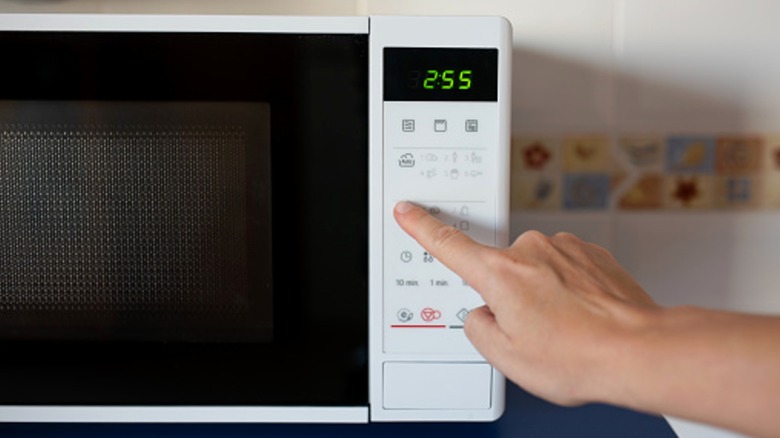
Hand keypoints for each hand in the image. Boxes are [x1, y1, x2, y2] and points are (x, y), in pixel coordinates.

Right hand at [393, 201, 659, 405]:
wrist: (637, 351)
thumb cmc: (579, 356)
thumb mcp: (506, 357)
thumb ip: (479, 328)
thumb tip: (484, 315)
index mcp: (501, 274)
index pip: (449, 245)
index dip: (422, 227)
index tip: (409, 211)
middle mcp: (531, 252)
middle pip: (500, 273)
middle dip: (510, 299)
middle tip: (535, 332)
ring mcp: (564, 249)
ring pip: (536, 274)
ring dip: (544, 297)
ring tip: (565, 329)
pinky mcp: (591, 255)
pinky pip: (565, 272)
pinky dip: (569, 293)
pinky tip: (582, 318)